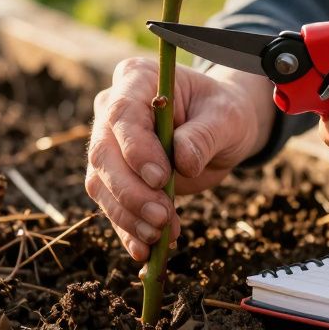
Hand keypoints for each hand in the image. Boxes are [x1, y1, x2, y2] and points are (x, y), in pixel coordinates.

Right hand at [86, 58, 273, 260]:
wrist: (221, 129)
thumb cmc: (223, 112)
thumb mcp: (226, 116)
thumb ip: (204, 134)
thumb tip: (184, 161)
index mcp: (137, 79)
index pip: (122, 114)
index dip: (135, 149)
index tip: (161, 178)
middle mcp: (113, 109)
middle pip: (103, 152)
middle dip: (131, 191)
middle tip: (162, 217)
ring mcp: (110, 143)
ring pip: (101, 183)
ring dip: (129, 215)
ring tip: (162, 235)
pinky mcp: (115, 176)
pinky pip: (111, 205)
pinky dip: (127, 230)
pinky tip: (145, 250)